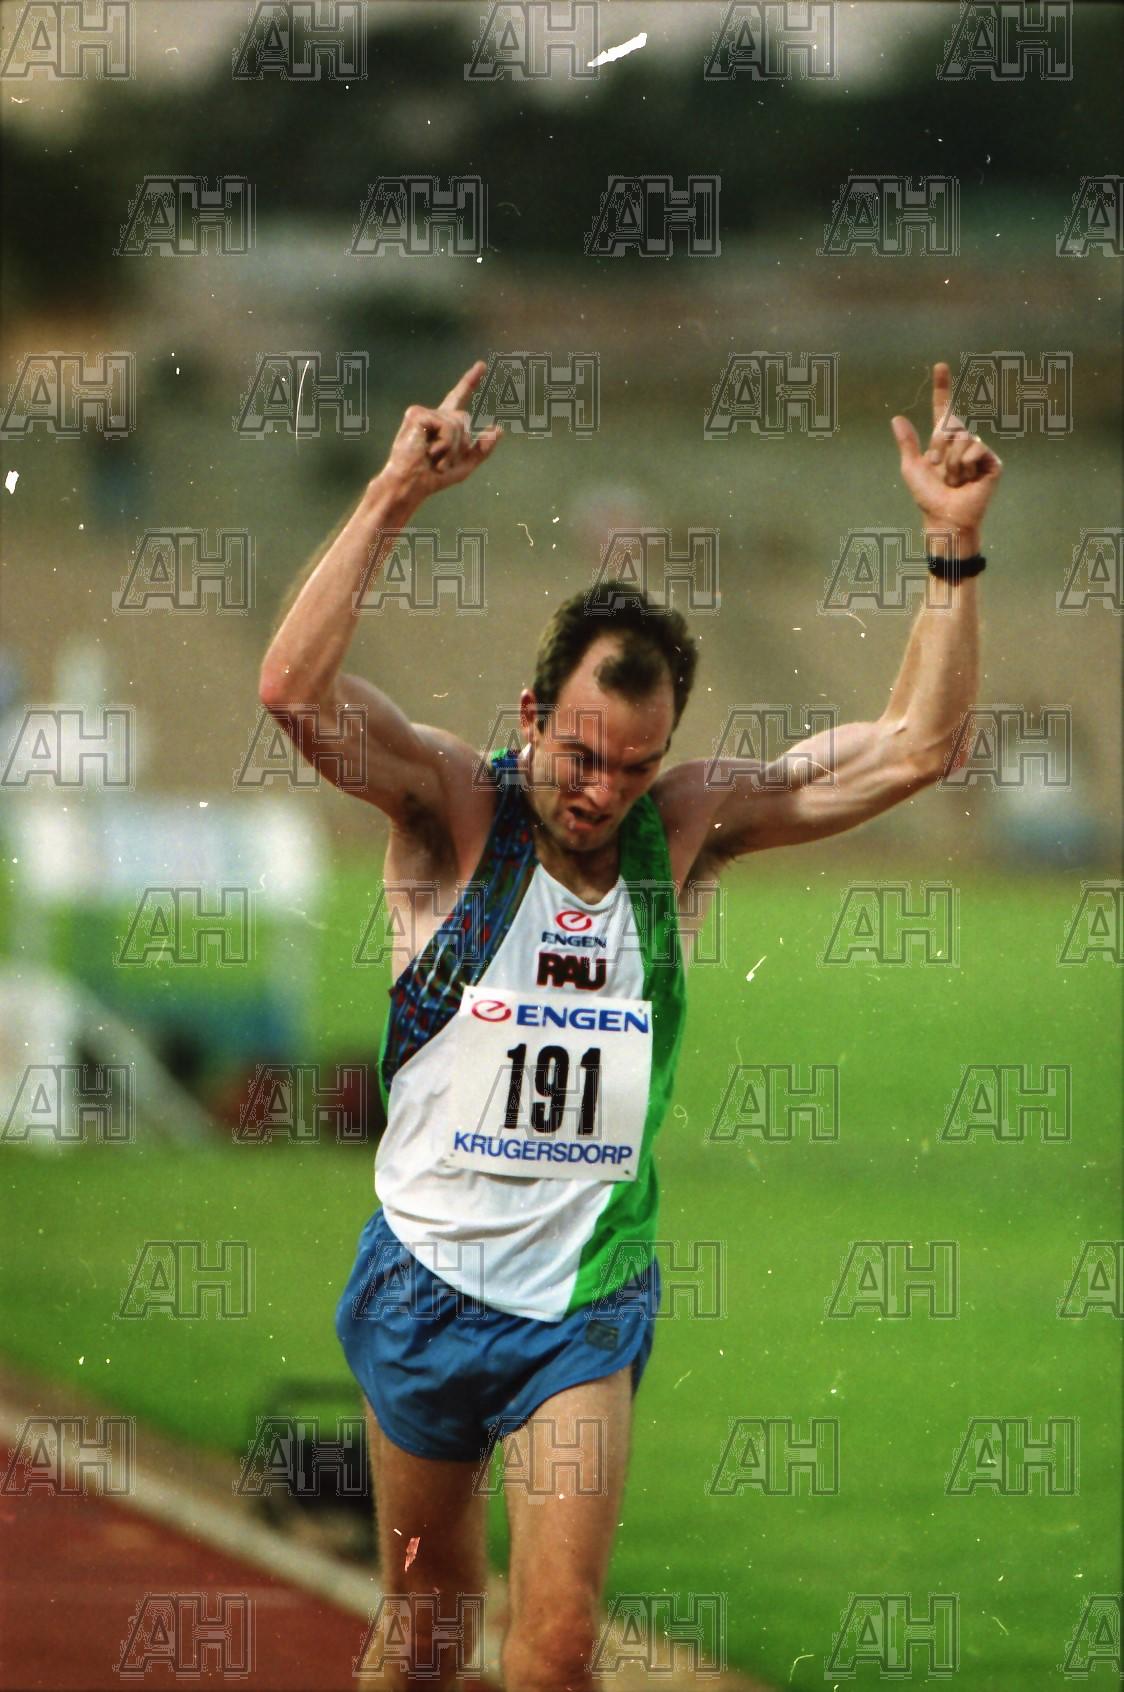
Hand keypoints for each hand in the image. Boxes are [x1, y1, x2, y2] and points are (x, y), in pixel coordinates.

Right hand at [378, 360, 501, 503]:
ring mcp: (422, 413)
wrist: (411, 484)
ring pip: (457, 424)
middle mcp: (432, 414)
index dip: (470, 382)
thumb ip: (482, 448)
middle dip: (461, 444)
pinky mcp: (416, 415)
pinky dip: (444, 443)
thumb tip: (498, 429)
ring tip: (434, 458)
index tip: (481, 365)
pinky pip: (446, 426)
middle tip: (440, 460)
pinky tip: (429, 452)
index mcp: (442, 423)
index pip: (459, 397)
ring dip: (452, 448)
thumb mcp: (465, 465)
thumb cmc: (433, 478)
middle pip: (464, 419)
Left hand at [891, 362, 1001, 550]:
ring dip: (952, 462)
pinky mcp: (992, 461)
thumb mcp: (911, 468)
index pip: (944, 408)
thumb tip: (897, 418)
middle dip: (941, 447)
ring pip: (963, 437)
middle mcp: (962, 442)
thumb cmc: (928, 497)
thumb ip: (907, 443)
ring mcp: (978, 451)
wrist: (945, 516)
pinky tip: (968, 480)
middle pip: (951, 424)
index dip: (942, 387)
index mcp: (943, 441)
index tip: (940, 365)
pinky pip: (976, 447)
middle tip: (941, 470)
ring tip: (954, 480)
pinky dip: (966, 464)